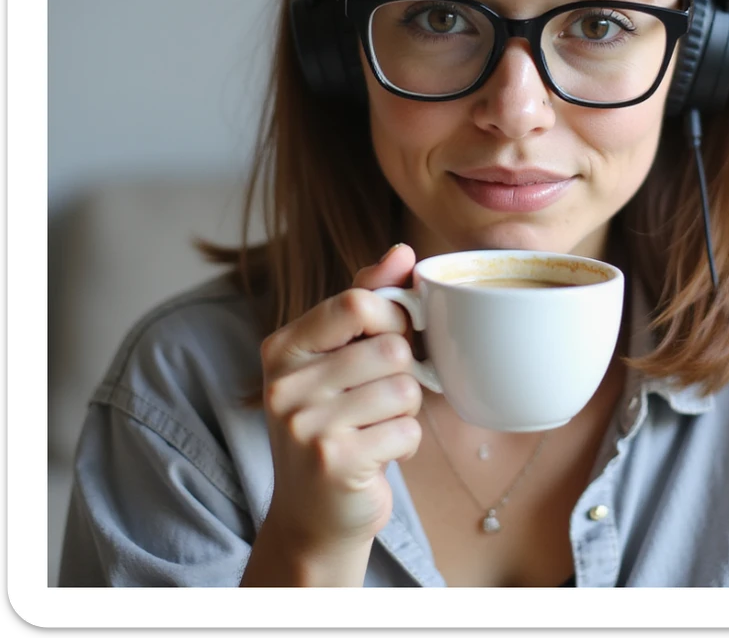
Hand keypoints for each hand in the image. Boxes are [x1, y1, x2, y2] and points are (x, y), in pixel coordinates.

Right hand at [258, 243, 421, 556]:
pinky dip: (406, 444)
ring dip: (406, 412)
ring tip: (376, 427)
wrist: (313, 515)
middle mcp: (284, 383)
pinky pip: (407, 431)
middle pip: (390, 347)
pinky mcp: (333, 462)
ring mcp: (304, 425)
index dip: (393, 319)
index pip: (358, 301)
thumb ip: (369, 298)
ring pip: (404, 388)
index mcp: (283, 346)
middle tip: (379, 398)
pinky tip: (378, 454)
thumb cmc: (336, 422)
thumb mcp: (341, 356)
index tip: (390, 341)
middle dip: (402, 373)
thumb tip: (402, 250)